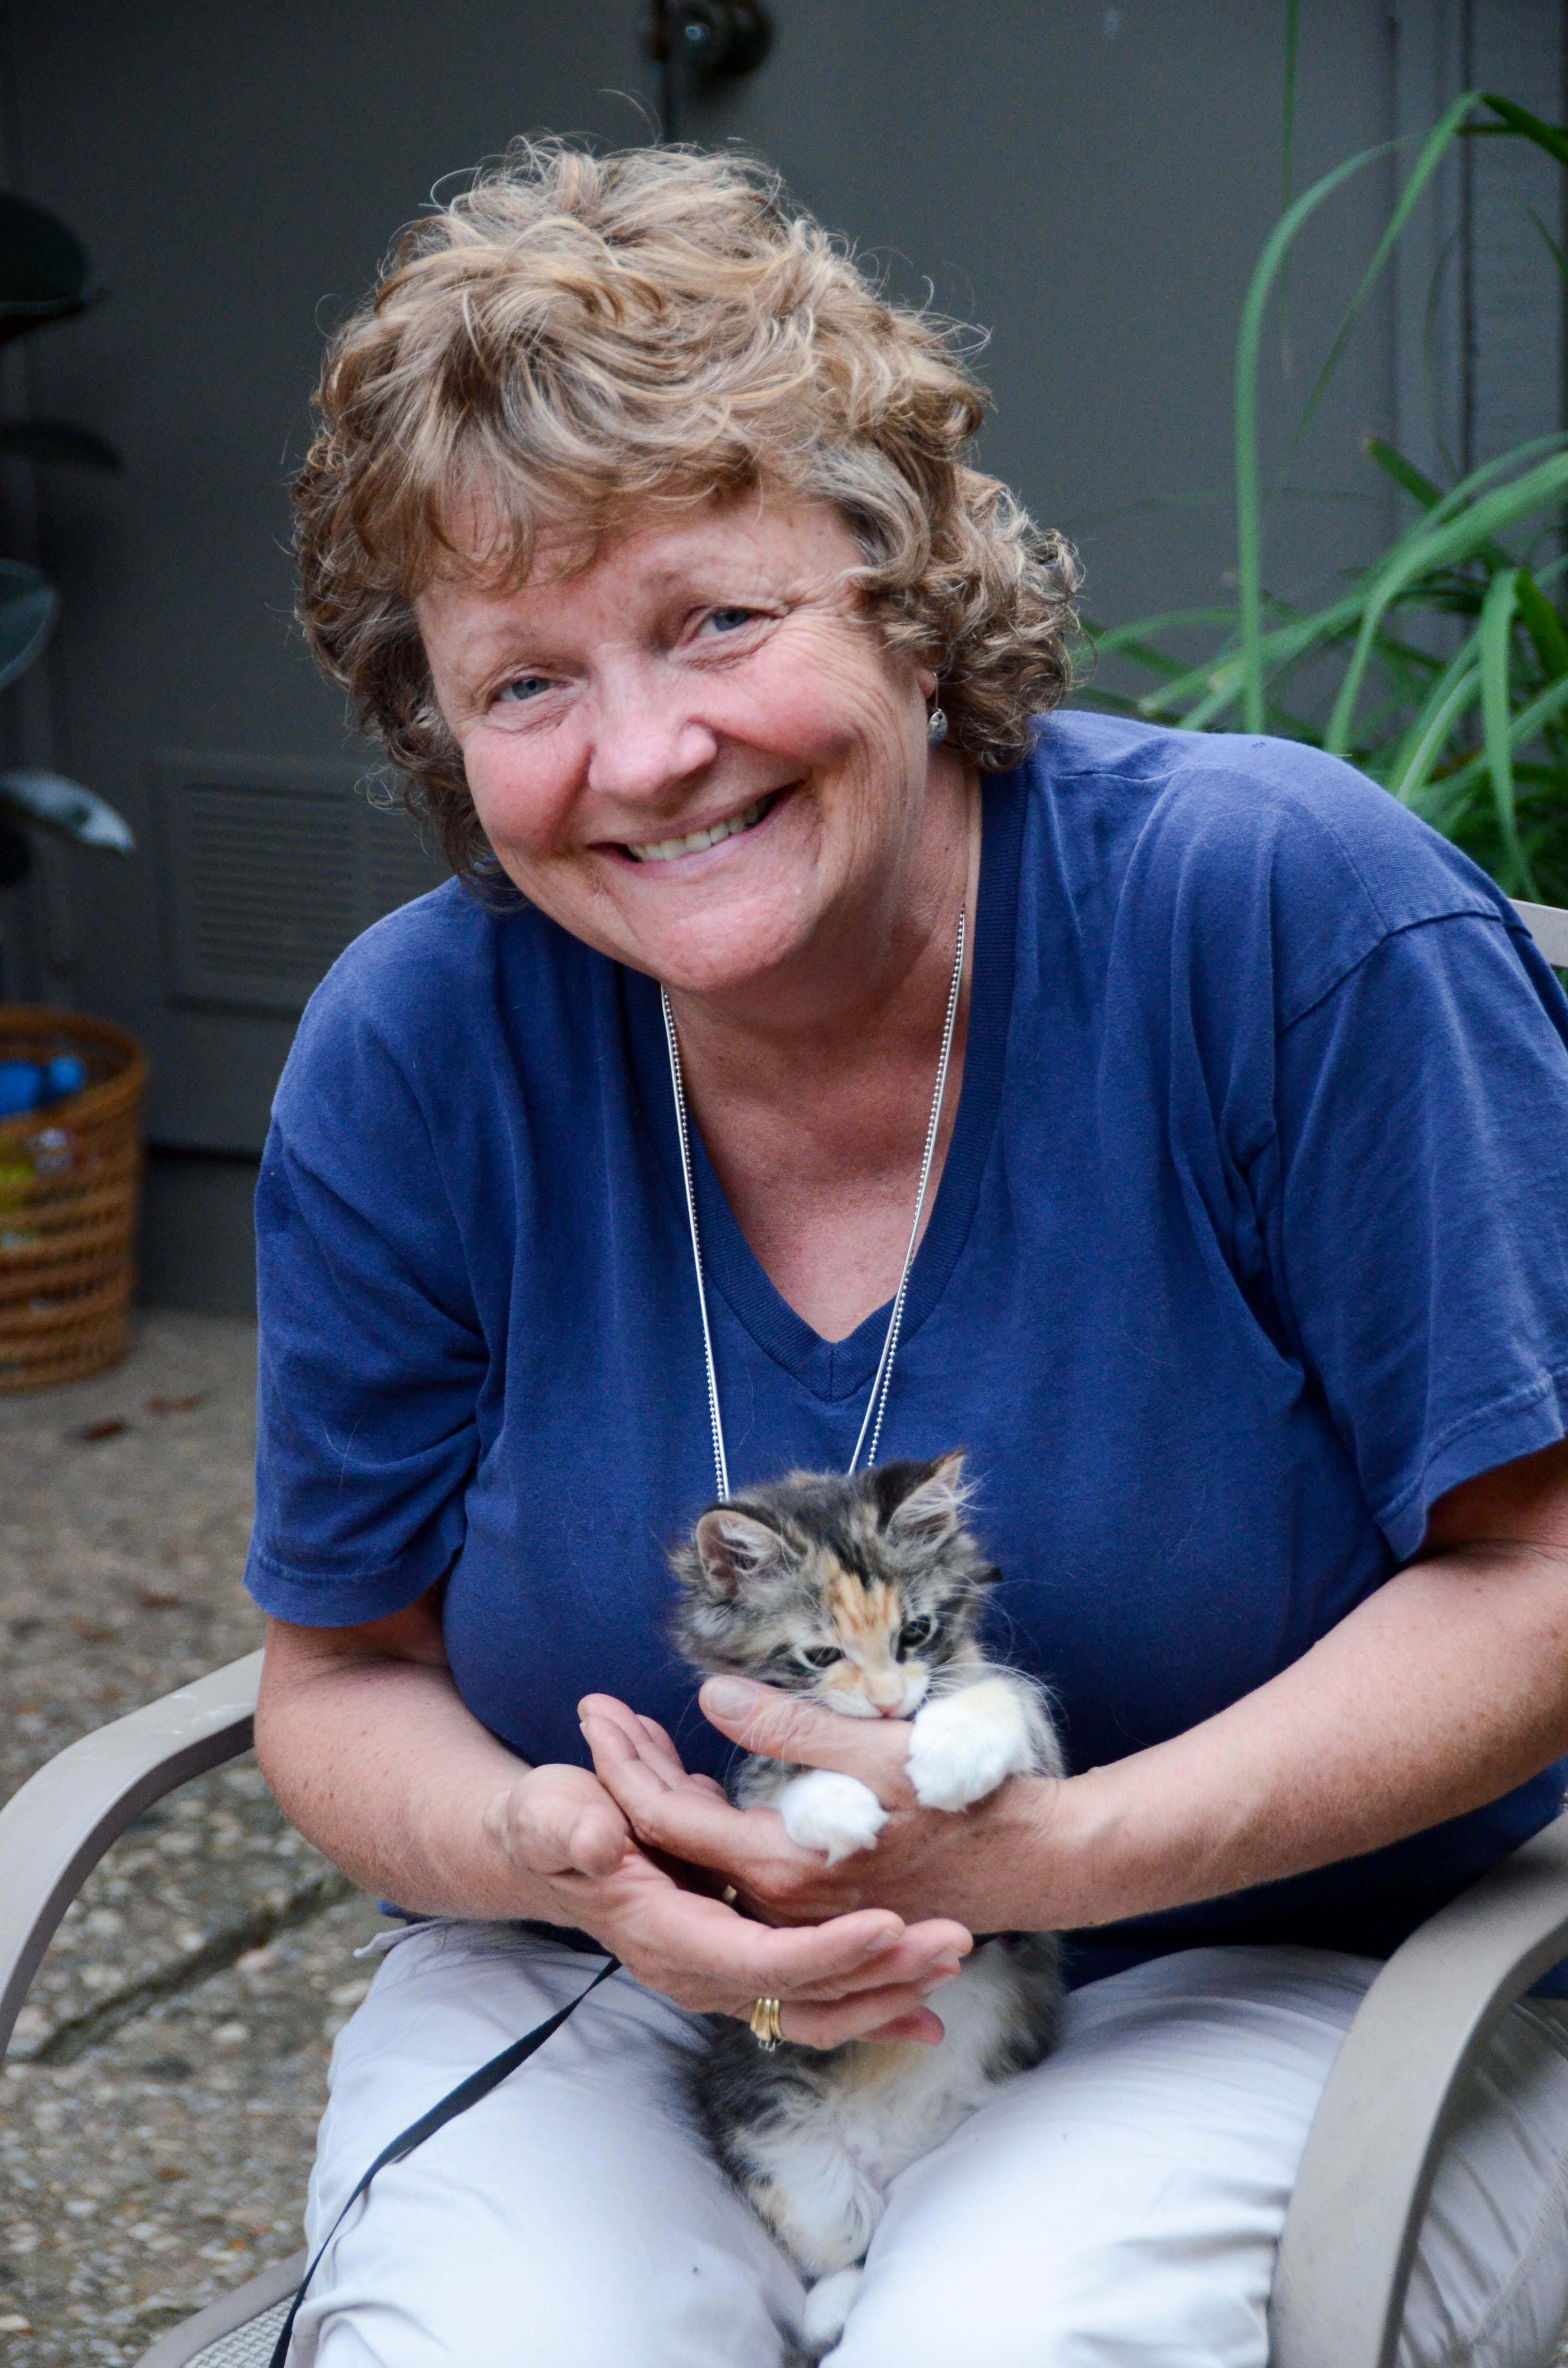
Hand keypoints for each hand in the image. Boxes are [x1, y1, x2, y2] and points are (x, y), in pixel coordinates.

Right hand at [488, 1754, 970, 2047]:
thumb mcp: (548, 1812)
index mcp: (665, 1936)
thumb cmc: (551, 1824)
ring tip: (953, 1958)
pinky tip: (925, 2014)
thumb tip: (599, 1842)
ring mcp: (722, 1977)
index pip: (758, 1962)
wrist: (545, 1852)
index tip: (889, 1923)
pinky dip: (868, 2006)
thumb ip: (569, 1827)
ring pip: (817, 2010)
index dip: (825, 1950)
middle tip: (954, 1940)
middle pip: (803, 1994)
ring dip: (887, 1991)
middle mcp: (697, 1972)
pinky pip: (812, 2005)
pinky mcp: (741, 1964)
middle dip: (882, 1974)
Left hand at [579, 1681, 1062, 1935]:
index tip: (594, 1710)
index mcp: (782, 1865)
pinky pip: (736, 1881)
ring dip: (666, 1805)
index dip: (624, 1761)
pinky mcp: (817, 1917)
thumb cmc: (963, 1801)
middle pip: (674, 1845)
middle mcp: (777, 1905)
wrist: (1035, 1866)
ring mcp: (797, 1918)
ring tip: (639, 1745)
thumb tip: (712, 1694)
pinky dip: (707, 1836)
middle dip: (629, 1776)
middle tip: (600, 1716)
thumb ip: (790, 1728)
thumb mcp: (878, 1751)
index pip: (669, 1819)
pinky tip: (699, 1793)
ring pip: (702, 1866)